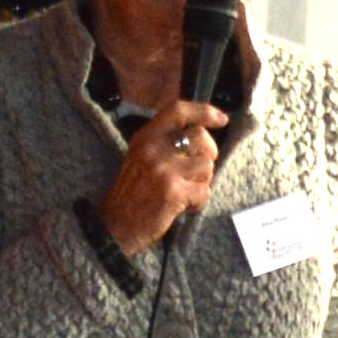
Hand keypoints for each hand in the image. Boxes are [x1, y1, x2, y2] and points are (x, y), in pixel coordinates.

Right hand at [100, 97, 229, 256]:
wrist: (116, 227)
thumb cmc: (135, 194)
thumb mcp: (141, 158)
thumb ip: (165, 143)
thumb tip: (202, 134)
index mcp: (145, 137)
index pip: (178, 110)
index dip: (203, 111)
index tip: (221, 118)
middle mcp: (152, 149)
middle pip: (200, 136)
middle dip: (209, 153)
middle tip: (200, 171)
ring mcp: (162, 169)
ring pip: (206, 165)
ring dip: (202, 182)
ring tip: (186, 192)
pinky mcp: (172, 191)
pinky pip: (204, 191)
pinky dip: (199, 202)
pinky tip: (184, 207)